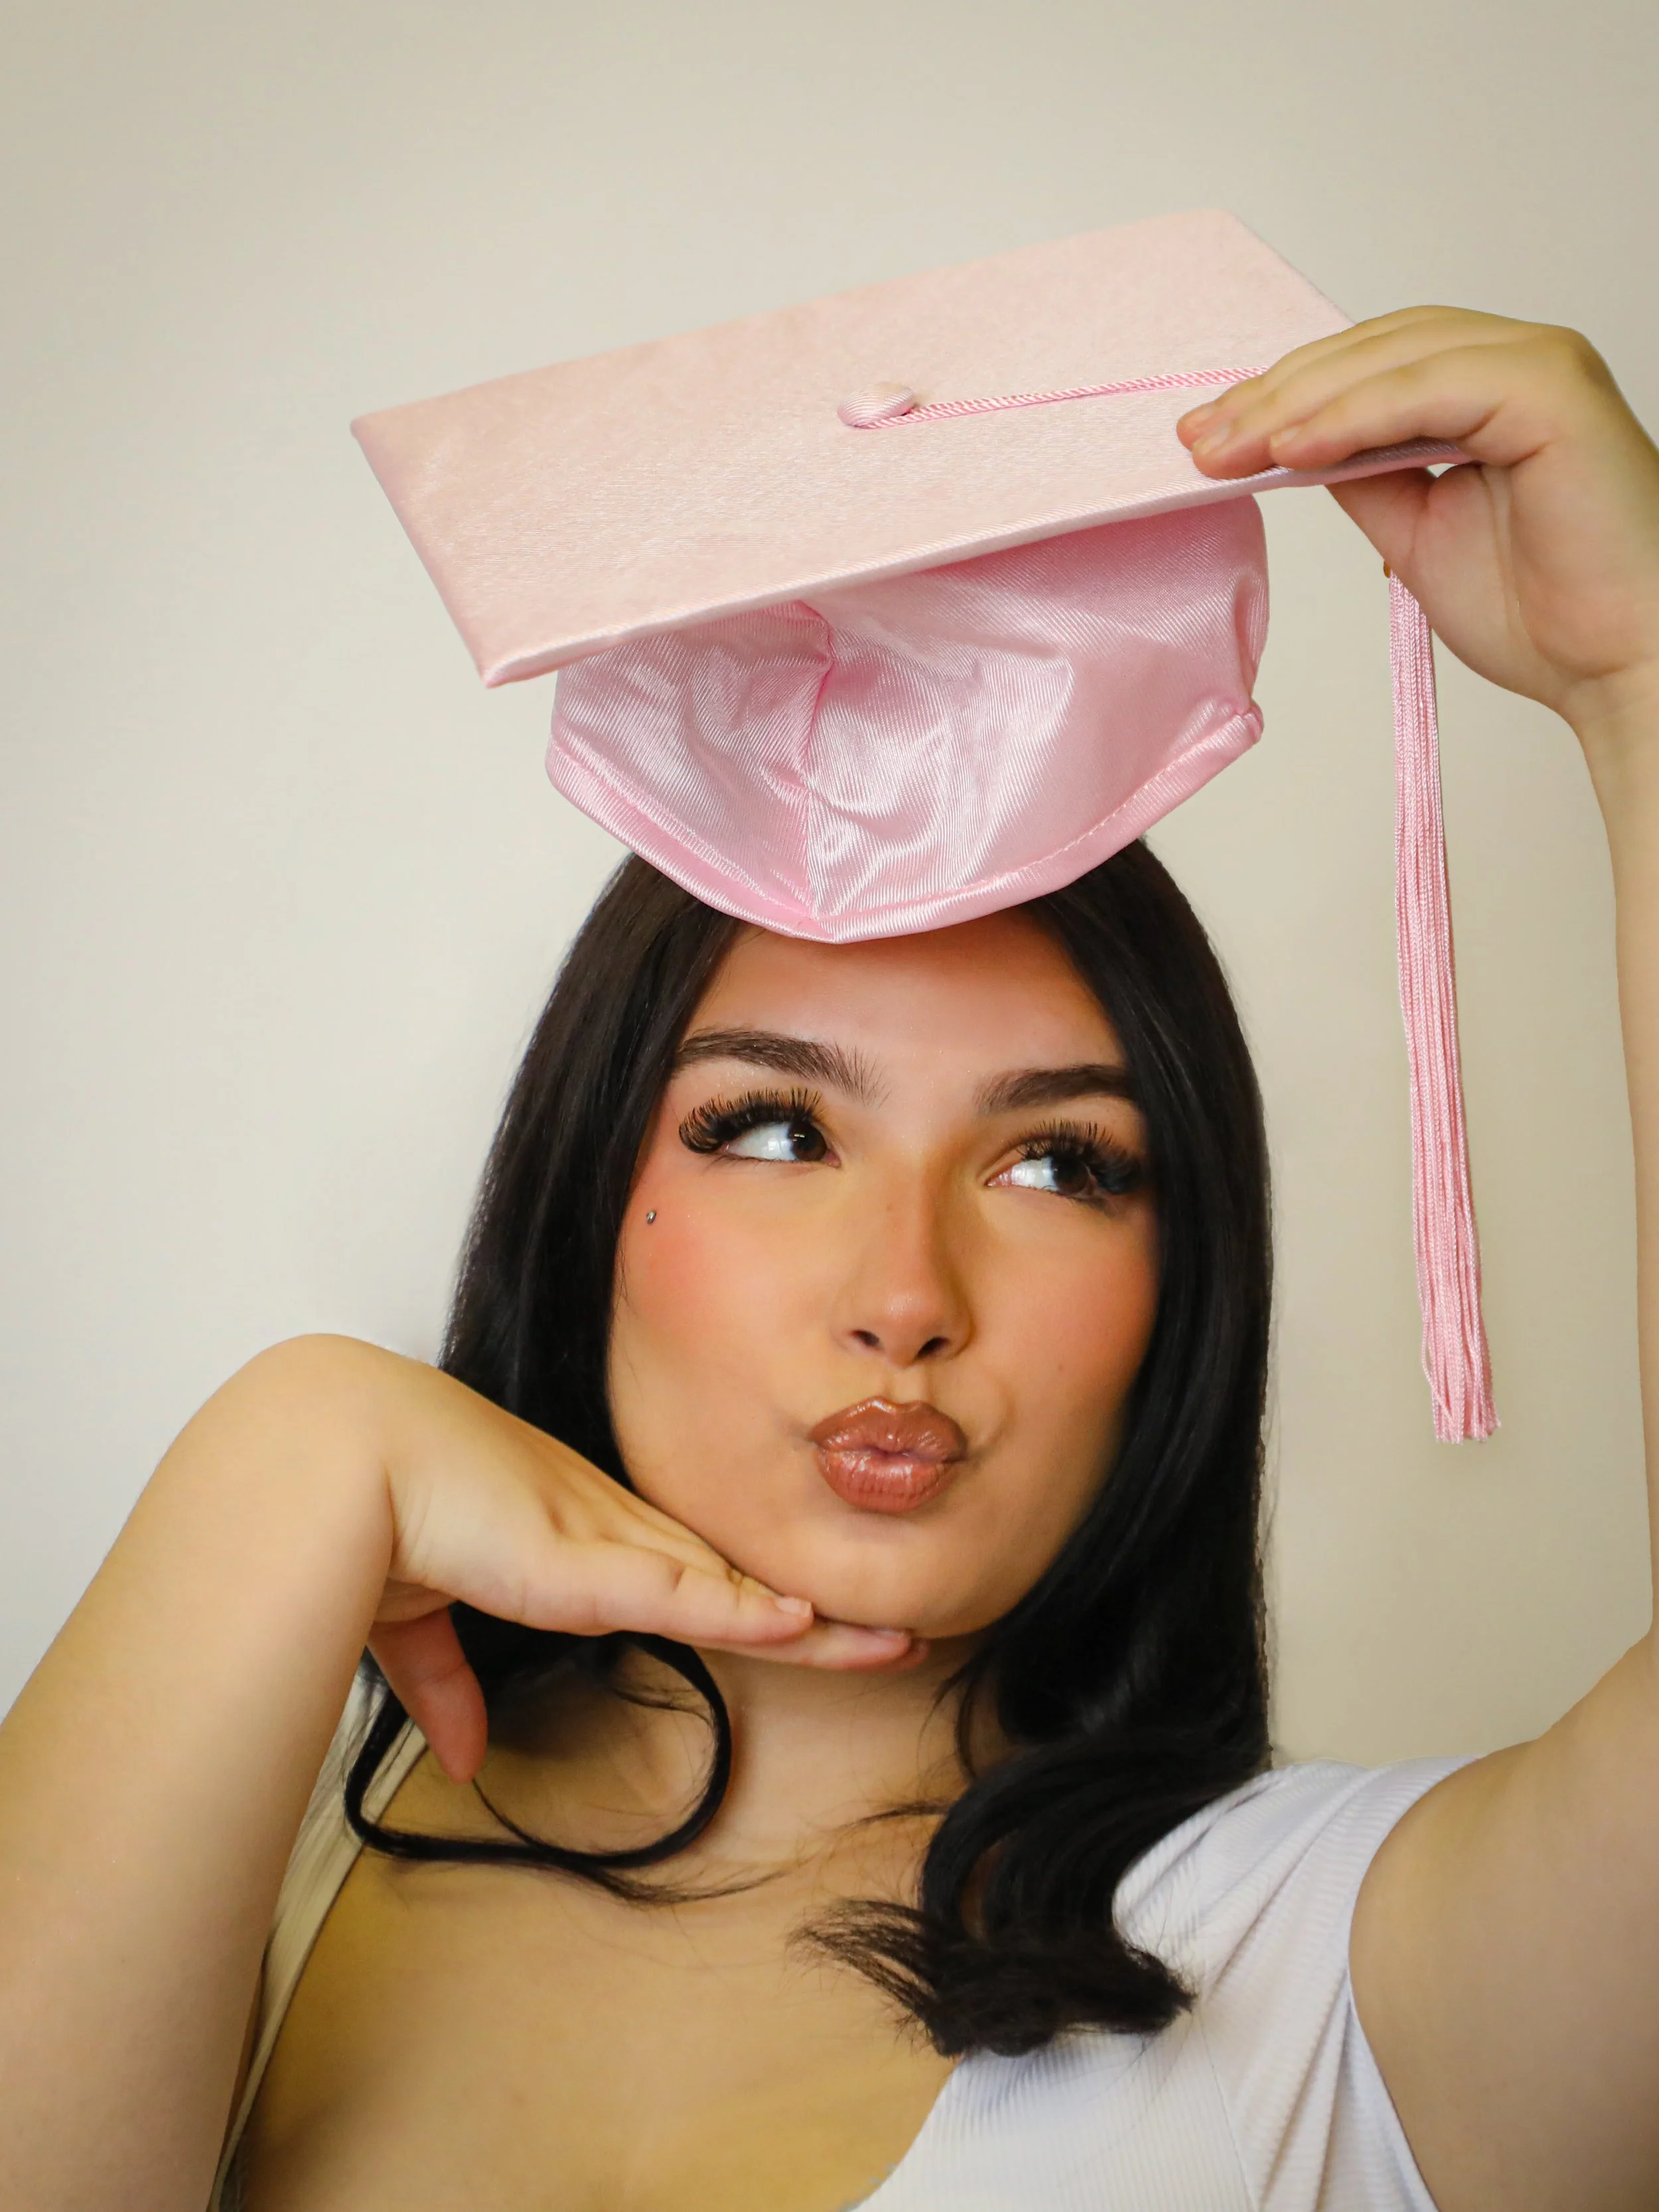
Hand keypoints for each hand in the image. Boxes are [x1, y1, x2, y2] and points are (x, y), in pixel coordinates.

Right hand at [325, 1347, 917, 1782]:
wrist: (332, 1460)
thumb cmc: (364, 1513)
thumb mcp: (413, 1617)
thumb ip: (444, 1685)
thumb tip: (462, 1754)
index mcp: (563, 1529)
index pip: (682, 1572)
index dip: (748, 1598)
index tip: (803, 1620)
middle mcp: (600, 1524)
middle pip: (733, 1577)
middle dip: (815, 1613)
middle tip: (891, 1632)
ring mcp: (601, 1536)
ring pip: (735, 1586)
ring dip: (817, 1624)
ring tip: (893, 1643)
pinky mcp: (586, 1559)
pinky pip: (687, 1593)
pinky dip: (750, 1612)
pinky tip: (809, 1625)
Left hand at [1176, 309, 1658, 747]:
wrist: (1617, 662)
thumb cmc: (1543, 611)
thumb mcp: (1415, 533)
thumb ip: (1365, 476)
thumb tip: (1291, 448)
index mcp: (1489, 387)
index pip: (1368, 365)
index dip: (1283, 393)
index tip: (1205, 437)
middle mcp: (1517, 361)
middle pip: (1371, 351)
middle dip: (1274, 393)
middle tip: (1196, 438)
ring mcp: (1538, 366)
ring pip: (1393, 359)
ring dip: (1299, 401)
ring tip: (1227, 446)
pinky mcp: (1551, 389)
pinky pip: (1431, 388)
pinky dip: (1355, 414)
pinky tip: (1292, 449)